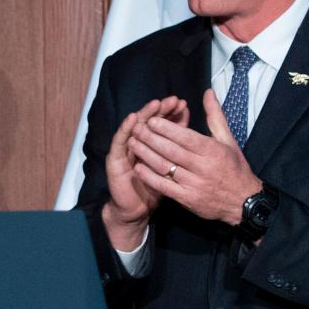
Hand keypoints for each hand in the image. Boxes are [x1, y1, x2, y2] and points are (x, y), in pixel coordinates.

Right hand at [103, 96, 188, 249]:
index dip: (171, 113)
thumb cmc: (155, 187)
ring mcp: (125, 150)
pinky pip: (120, 142)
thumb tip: (193, 134)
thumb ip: (181, 148)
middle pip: (149, 121)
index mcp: (152, 144)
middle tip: (170, 100)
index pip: (163, 124)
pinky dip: (125, 129)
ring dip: (143, 114)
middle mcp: (138, 143)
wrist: (136, 209)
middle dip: (160, 110)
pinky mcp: (115, 159)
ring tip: (154, 104)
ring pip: (134, 128)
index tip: (182, 103)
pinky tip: (131, 119)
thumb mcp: (172, 167)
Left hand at [128, 89, 261, 223]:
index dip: (166, 128)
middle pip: (171, 151)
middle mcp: (202, 167)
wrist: (244, 202)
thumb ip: (215, 115)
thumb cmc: (234, 167)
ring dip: (146, 155)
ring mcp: (194, 184)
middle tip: (136, 128)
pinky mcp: (187, 199)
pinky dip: (150, 177)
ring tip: (131, 143)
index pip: (185, 137)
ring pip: (165, 167)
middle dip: (150, 138)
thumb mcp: (228, 139)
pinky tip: (137, 167)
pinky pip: (164, 187)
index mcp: (212, 151)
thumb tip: (207, 92)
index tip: (150, 119)